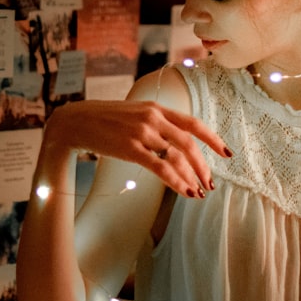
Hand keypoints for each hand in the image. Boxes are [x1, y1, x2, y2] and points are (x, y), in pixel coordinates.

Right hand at [46, 99, 229, 198]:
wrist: (74, 121)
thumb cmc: (104, 120)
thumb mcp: (134, 113)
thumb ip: (155, 123)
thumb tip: (175, 143)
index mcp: (156, 108)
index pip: (193, 123)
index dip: (213, 139)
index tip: (226, 153)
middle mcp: (153, 117)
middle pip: (189, 143)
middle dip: (203, 165)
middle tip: (210, 182)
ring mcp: (142, 132)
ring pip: (177, 157)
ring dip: (192, 177)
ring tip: (198, 192)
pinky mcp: (131, 149)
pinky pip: (160, 168)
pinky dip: (176, 181)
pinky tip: (184, 192)